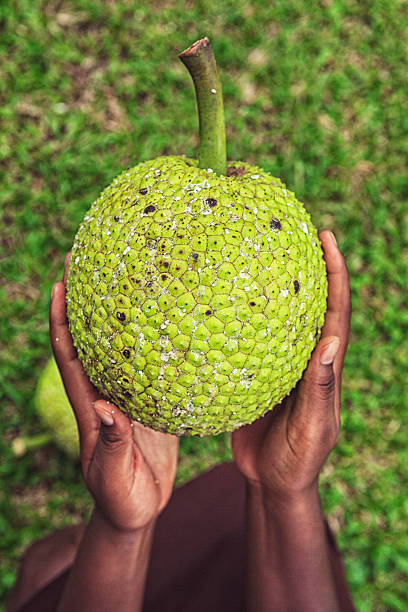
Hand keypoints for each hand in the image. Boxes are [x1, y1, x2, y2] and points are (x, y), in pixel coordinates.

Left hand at [50, 254, 178, 531]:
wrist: (138, 509)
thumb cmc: (122, 499)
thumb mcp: (114, 479)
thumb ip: (111, 446)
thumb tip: (105, 411)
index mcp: (89, 405)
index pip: (68, 354)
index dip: (60, 318)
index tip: (60, 282)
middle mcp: (103, 391)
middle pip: (89, 336)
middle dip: (85, 299)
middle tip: (92, 260)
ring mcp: (125, 393)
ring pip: (117, 344)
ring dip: (118, 312)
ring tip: (131, 276)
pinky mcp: (146, 401)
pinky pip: (146, 362)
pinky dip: (152, 337)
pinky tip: (170, 319)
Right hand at [232, 230, 350, 499]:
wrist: (273, 482)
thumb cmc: (299, 461)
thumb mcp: (312, 429)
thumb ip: (319, 390)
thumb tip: (331, 342)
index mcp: (325, 367)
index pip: (335, 311)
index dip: (335, 274)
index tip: (328, 238)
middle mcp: (305, 358)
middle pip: (310, 302)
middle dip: (307, 265)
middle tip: (292, 229)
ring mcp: (280, 364)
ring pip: (280, 316)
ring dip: (273, 285)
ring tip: (255, 253)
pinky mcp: (257, 373)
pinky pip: (250, 337)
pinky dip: (241, 316)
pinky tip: (219, 302)